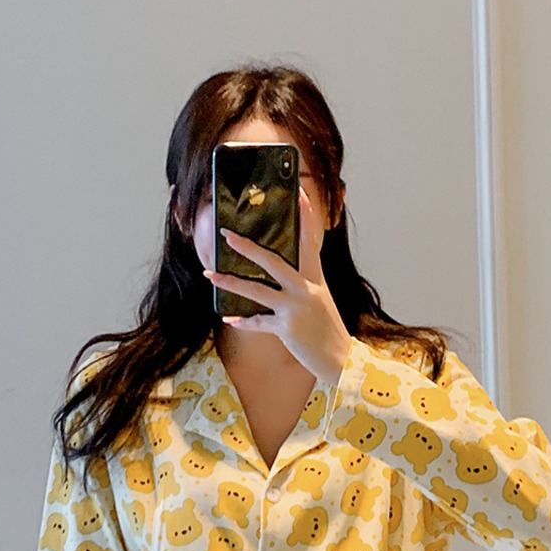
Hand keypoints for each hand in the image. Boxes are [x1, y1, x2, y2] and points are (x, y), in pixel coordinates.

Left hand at [203, 186, 353, 383]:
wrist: (341, 359)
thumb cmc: (328, 329)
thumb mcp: (320, 300)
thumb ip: (304, 284)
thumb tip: (281, 273)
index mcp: (315, 278)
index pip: (310, 240)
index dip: (305, 215)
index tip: (298, 191)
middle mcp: (305, 289)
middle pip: (273, 261)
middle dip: (248, 248)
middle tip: (227, 235)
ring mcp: (295, 308)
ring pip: (257, 290)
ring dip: (231, 282)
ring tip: (210, 274)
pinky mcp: (287, 329)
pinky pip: (258, 322)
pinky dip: (243, 321)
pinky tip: (229, 318)